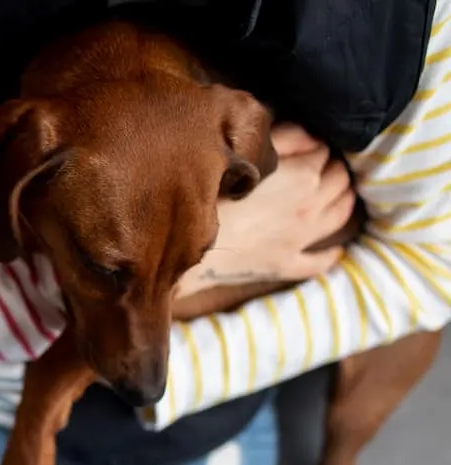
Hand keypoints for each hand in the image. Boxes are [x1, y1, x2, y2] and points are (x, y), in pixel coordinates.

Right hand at [178, 124, 355, 295]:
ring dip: (344, 200)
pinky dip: (330, 255)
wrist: (186, 242)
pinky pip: (317, 262)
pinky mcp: (284, 264)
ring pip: (339, 215)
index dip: (314, 143)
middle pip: (339, 180)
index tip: (303, 144)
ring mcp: (300, 239)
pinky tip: (335, 250)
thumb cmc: (210, 193)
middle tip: (320, 163)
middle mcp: (311, 206)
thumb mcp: (246, 151)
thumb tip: (311, 134)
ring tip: (339, 192)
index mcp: (304, 175)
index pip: (323, 150)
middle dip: (333, 167)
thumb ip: (284, 136)